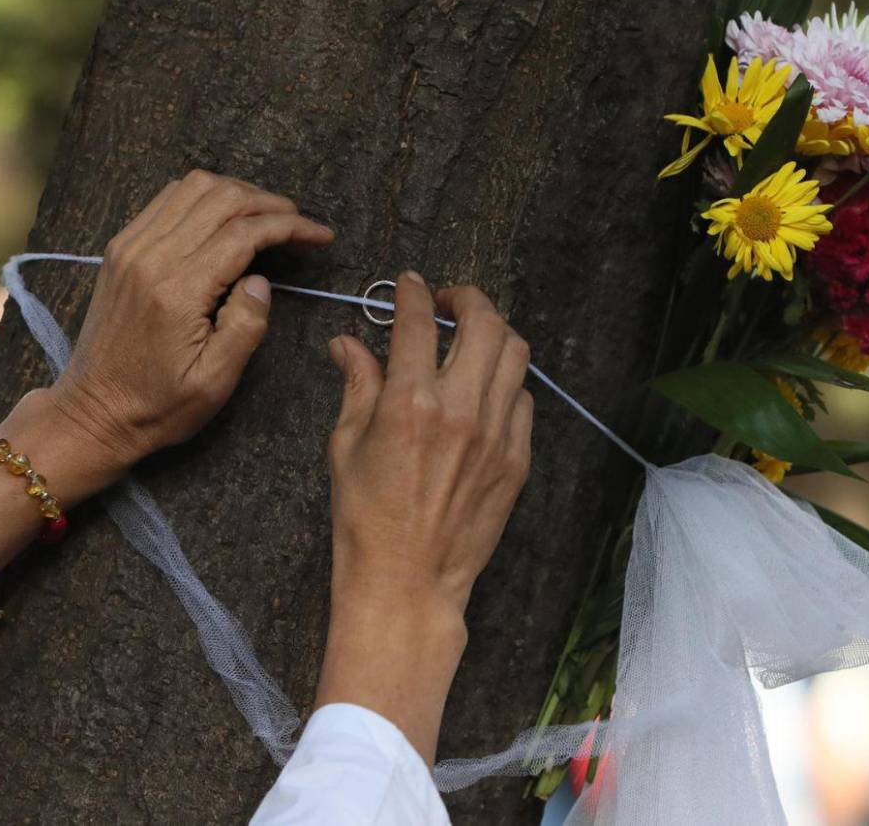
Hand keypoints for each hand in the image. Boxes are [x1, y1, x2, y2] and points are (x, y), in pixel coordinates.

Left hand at [49, 169, 334, 471]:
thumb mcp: (214, 382)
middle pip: (221, 198)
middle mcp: (151, 257)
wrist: (93, 412)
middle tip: (301, 226)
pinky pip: (167, 200)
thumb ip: (245, 326)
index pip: (244, 233)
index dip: (290, 227)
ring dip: (238, 194)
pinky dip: (204, 198)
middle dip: (270, 204)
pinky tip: (226, 218)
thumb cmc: (158, 405)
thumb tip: (262, 280)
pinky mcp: (121, 248)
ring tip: (269, 218)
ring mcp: (130, 247)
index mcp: (178, 290)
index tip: (321, 236)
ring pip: (193, 188)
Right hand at [315, 271, 532, 762]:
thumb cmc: (364, 518)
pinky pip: (522, 399)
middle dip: (466, 299)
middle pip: (484, 323)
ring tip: (472, 339)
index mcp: (410, 403)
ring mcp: (497, 434)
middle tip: (448, 304)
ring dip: (494, 333)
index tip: (409, 284)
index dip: (413, 293)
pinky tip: (484, 389)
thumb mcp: (346, 446)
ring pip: (515, 354)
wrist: (407, 583)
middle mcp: (461, 410)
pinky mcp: (517, 459)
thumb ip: (357, 385)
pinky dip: (505, 381)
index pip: (418, 323)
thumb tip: (347, 343)